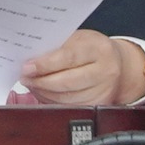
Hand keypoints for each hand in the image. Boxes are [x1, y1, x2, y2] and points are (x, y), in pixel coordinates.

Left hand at [17, 30, 144, 106]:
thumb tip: (31, 60)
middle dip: (41, 82)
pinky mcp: (99, 105)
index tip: (27, 67)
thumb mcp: (78, 38)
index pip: (68, 58)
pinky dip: (52, 101)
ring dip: (44, 93)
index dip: (45, 64)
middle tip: (25, 77)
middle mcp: (105, 71)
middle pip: (67, 82)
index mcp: (99, 49)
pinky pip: (70, 107)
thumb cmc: (92, 48)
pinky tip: (44, 93)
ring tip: (32, 84)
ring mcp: (104, 91)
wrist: (118, 64)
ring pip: (67, 98)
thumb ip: (58, 47)